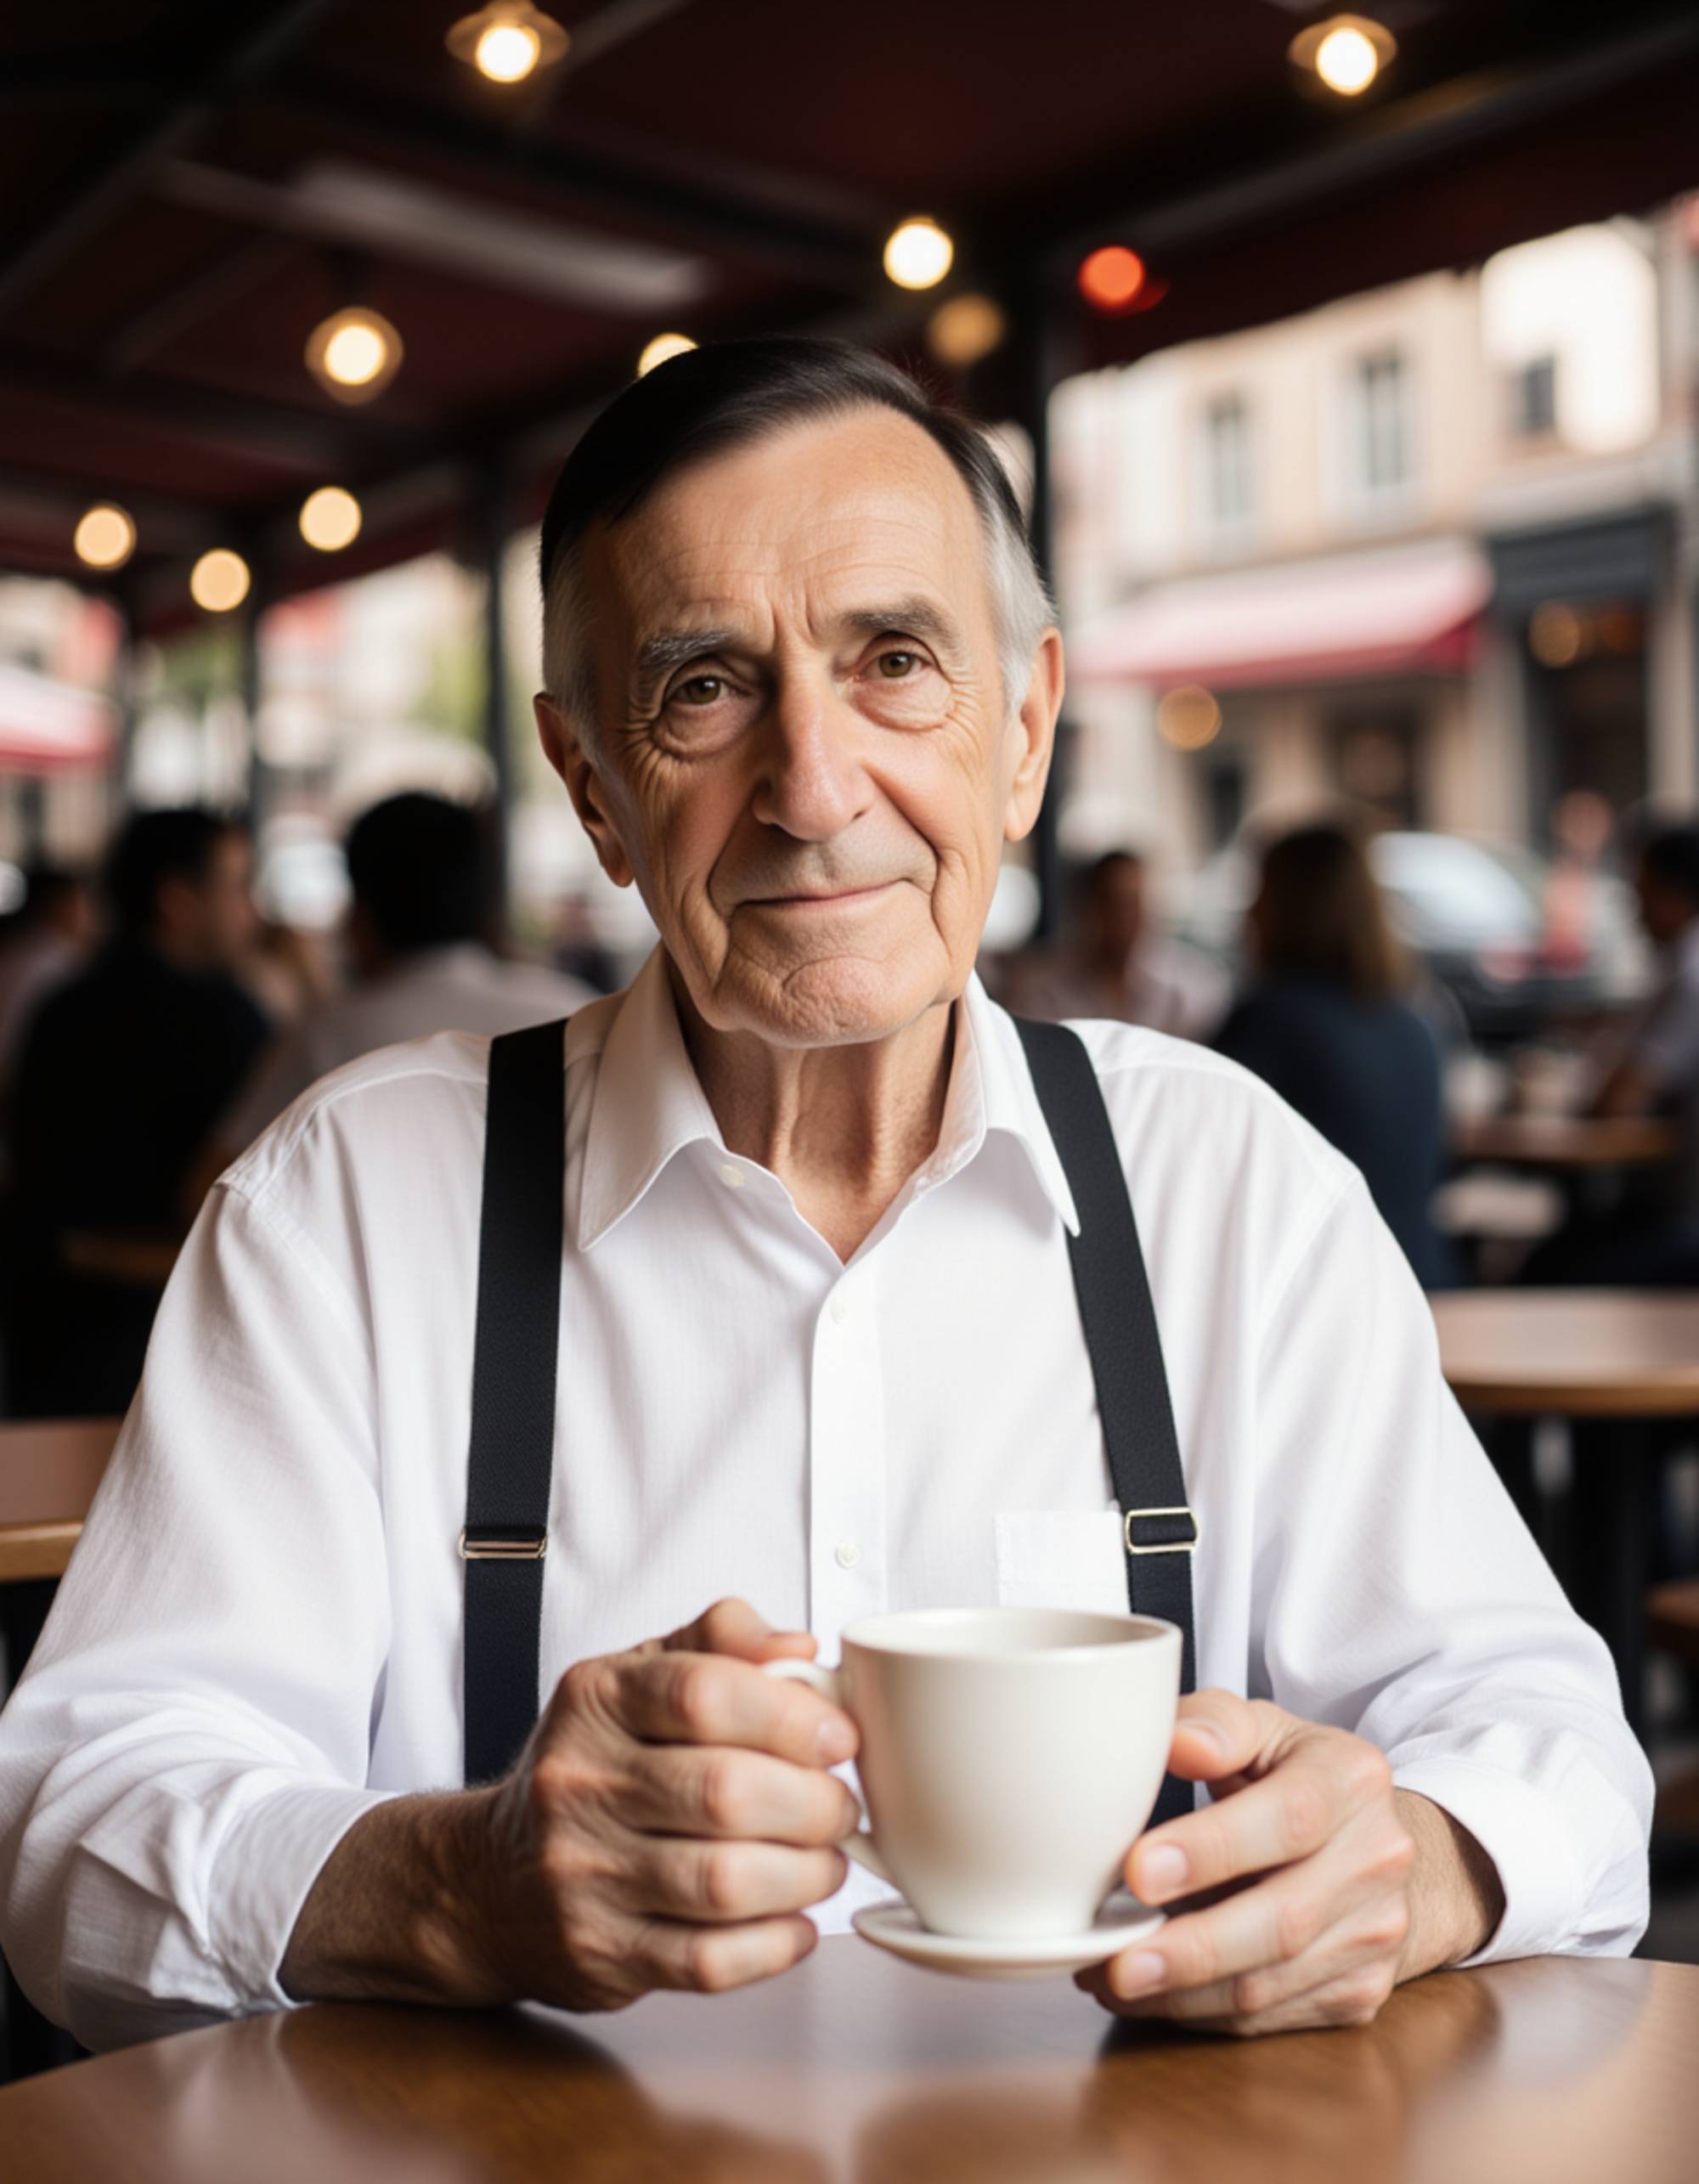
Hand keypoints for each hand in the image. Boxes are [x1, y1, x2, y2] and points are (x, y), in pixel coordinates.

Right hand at [466, 1598, 859, 2009]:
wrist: (488, 1881)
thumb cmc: (588, 1770)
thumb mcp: (634, 1679)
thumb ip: (717, 1644)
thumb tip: (800, 1649)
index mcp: (594, 1701)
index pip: (702, 1693)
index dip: (790, 1715)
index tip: (839, 1736)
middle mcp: (577, 1784)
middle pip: (725, 1792)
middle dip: (814, 1803)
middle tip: (842, 1807)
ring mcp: (583, 1877)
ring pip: (724, 1882)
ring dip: (806, 1874)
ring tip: (827, 1861)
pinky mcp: (601, 1955)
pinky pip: (709, 1961)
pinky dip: (774, 1945)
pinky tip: (795, 1922)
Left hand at [1078, 1690, 1457, 2035]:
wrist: (1375, 1847)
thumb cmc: (1293, 1777)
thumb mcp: (1261, 1728)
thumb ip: (1215, 1724)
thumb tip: (1179, 1742)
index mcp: (1352, 1778)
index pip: (1289, 1818)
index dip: (1212, 1847)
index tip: (1138, 1870)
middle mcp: (1376, 1860)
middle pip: (1283, 1920)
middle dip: (1191, 1948)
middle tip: (1116, 1961)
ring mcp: (1374, 1934)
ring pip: (1270, 1985)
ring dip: (1181, 1993)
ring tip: (1108, 1978)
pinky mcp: (1359, 1993)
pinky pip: (1268, 2018)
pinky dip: (1200, 2012)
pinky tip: (1150, 1994)